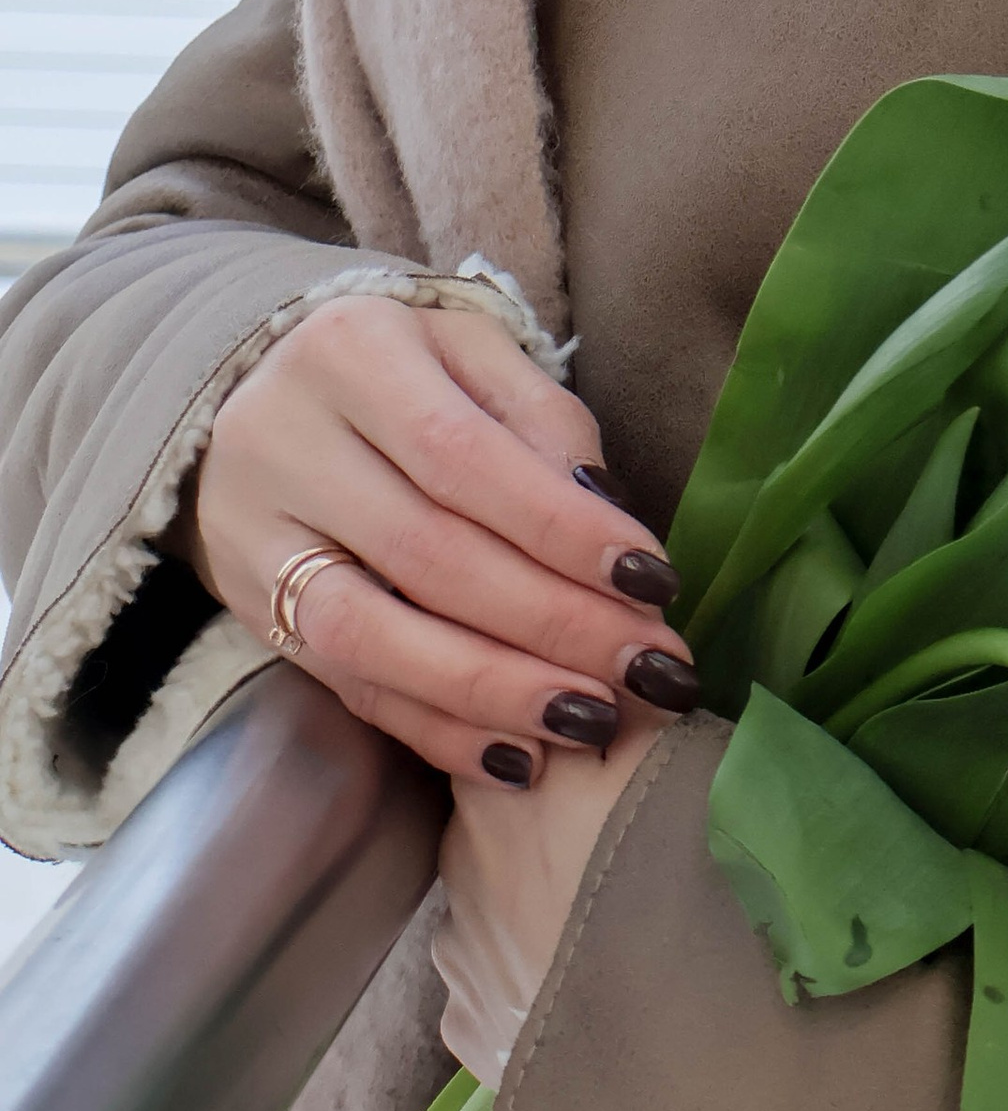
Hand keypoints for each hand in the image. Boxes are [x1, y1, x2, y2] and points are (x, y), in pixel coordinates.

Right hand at [184, 294, 697, 786]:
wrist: (260, 395)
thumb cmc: (403, 369)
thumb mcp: (473, 353)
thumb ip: (542, 420)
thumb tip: (607, 516)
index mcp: (352, 353)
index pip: (465, 456)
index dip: (562, 528)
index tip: (653, 580)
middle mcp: (286, 442)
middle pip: (427, 553)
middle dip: (551, 622)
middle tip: (647, 667)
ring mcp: (255, 536)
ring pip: (373, 636)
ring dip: (494, 692)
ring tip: (593, 720)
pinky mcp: (252, 611)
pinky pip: (348, 687)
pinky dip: (437, 729)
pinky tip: (517, 757)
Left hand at [433, 710, 667, 1083]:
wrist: (669, 1050)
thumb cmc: (683, 876)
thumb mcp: (676, 752)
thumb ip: (630, 694)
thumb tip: (617, 650)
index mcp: (497, 774)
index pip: (499, 713)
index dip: (550, 717)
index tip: (599, 732)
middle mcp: (457, 854)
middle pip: (495, 802)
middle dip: (544, 805)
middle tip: (617, 821)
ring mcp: (455, 946)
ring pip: (492, 891)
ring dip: (534, 889)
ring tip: (605, 909)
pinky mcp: (464, 1024)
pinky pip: (493, 973)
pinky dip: (529, 966)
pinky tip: (581, 974)